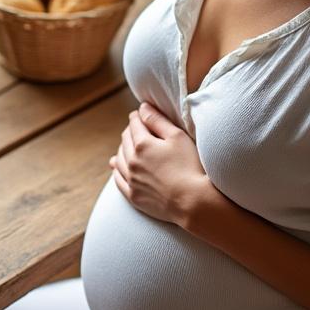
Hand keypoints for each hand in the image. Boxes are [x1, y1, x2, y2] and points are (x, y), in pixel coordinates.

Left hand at [109, 102, 224, 228]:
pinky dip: (117, 169)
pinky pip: (118, 179)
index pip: (134, 124)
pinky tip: (117, 165)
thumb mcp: (177, 137)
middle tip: (136, 128)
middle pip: (125, 140)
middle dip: (130, 131)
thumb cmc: (190, 166)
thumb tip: (143, 107)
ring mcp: (131, 180)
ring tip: (127, 145)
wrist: (192, 202)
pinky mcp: (133, 196)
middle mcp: (131, 161)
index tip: (139, 113)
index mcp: (142, 144)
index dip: (137, 116)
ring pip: (119, 158)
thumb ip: (157, 120)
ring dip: (122, 149)